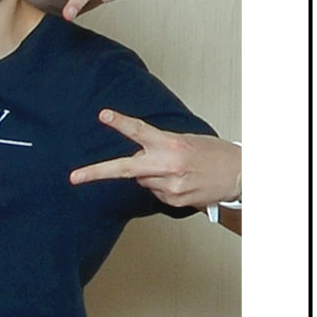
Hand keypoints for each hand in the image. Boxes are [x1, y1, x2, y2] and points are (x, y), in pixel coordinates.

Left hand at [66, 111, 243, 214]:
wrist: (242, 175)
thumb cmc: (215, 154)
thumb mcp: (188, 141)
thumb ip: (160, 147)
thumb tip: (137, 157)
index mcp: (172, 145)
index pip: (141, 132)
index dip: (121, 123)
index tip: (104, 116)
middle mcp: (168, 166)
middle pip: (124, 169)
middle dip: (96, 173)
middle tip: (74, 177)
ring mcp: (170, 186)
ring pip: (141, 180)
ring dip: (150, 174)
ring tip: (177, 169)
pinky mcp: (174, 200)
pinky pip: (155, 192)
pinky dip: (162, 186)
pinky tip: (182, 180)